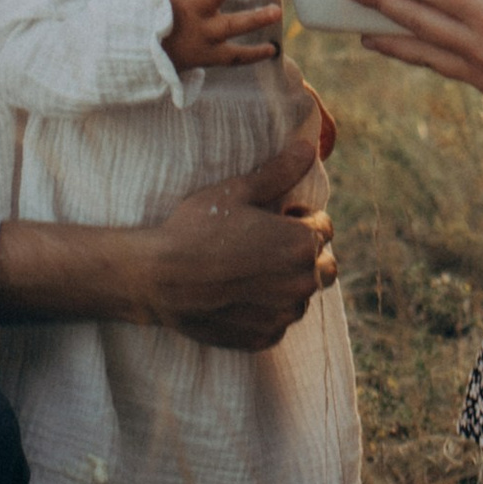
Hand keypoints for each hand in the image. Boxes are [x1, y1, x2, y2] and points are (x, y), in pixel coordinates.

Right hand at [142, 128, 338, 348]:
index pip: (323, 227)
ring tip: (247, 271)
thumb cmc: (195, 229)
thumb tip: (308, 146)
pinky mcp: (266, 337)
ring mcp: (285, 314)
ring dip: (287, 283)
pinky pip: (280, 320)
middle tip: (263, 246)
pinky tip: (237, 295)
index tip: (270, 220)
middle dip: (302, 254)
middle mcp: (303, 282)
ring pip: (302, 295)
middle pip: (323, 264)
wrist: (158, 278)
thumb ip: (279, 171)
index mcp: (303, 243)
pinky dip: (267, 309)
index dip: (296, 220)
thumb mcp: (236, 191)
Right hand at [161, 0, 283, 72]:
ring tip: (276, 11)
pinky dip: (253, 54)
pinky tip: (273, 48)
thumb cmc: (167, 9)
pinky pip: (234, 56)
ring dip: (253, 19)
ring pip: (229, 26)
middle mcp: (194, 11)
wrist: (148, 48)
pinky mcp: (209, 55)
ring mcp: (203, 34)